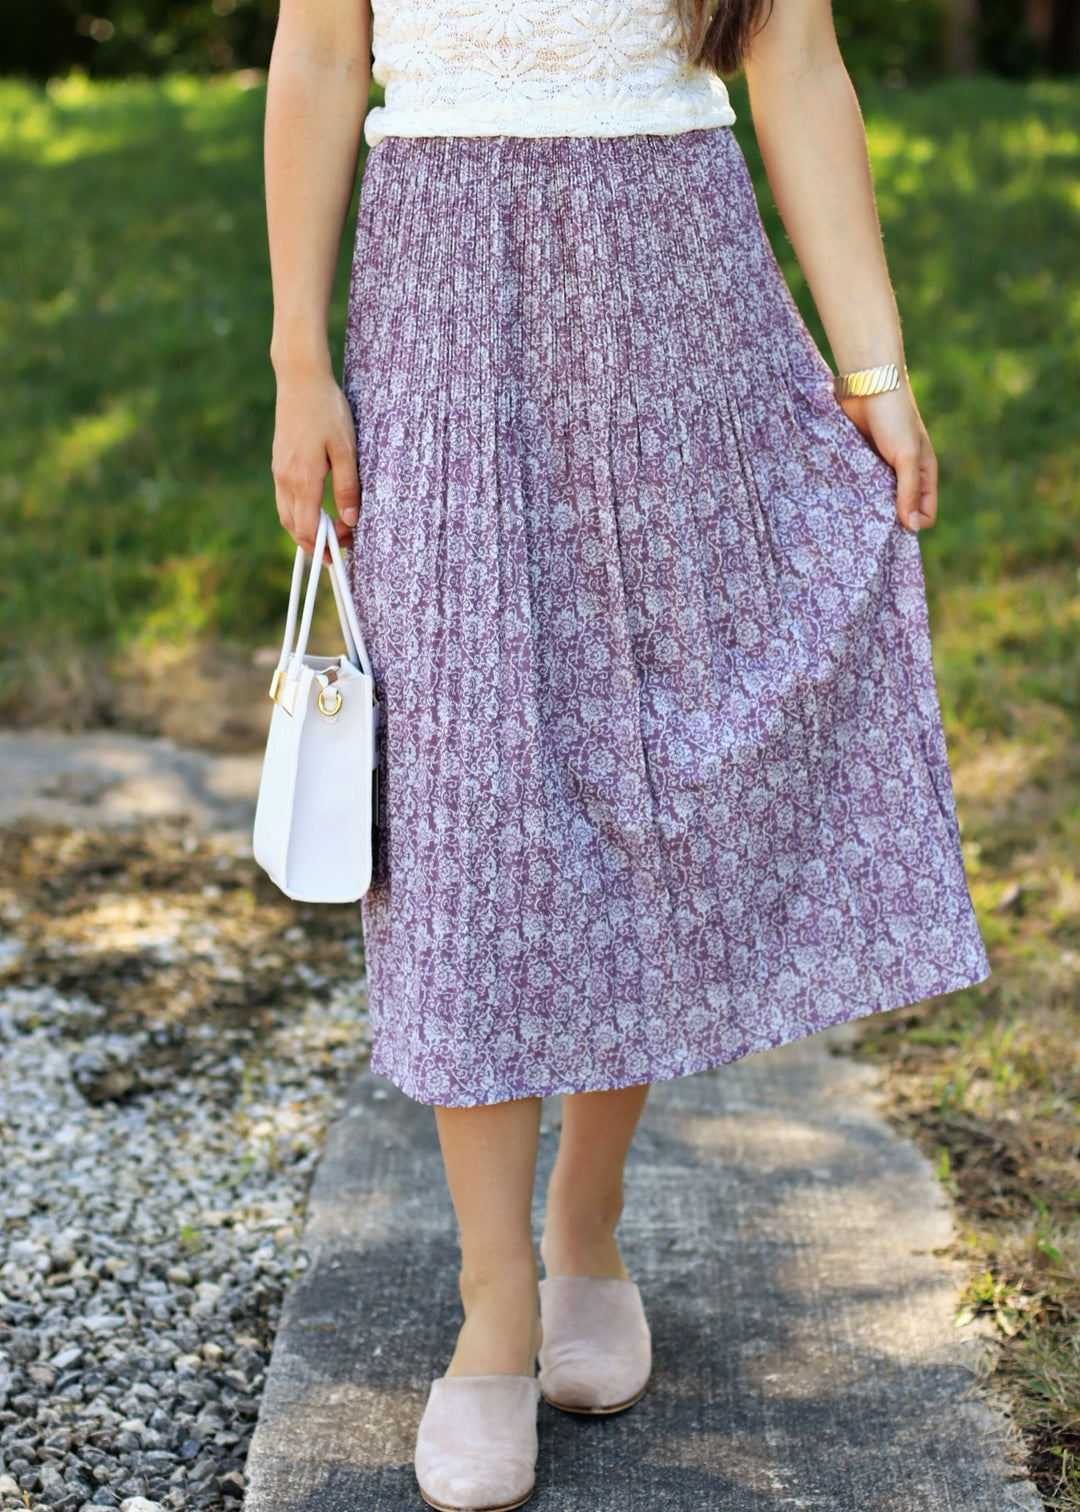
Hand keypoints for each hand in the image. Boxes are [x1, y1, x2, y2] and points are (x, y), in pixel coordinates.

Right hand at [270, 367, 360, 556]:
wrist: (300, 379)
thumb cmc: (327, 410)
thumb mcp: (346, 449)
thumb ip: (347, 487)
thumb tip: (350, 520)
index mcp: (302, 479)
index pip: (308, 528)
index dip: (324, 545)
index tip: (342, 551)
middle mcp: (285, 479)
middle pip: (294, 527)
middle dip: (315, 543)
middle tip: (340, 548)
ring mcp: (279, 471)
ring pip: (287, 515)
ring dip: (306, 531)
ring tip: (331, 535)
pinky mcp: (279, 463)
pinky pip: (285, 499)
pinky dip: (299, 514)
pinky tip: (317, 511)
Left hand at [839, 383, 936, 532]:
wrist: (868, 383)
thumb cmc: (894, 417)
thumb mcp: (906, 455)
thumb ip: (908, 490)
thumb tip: (912, 528)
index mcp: (923, 474)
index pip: (924, 514)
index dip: (912, 526)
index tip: (890, 534)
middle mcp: (904, 474)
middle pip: (898, 510)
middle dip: (886, 521)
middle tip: (866, 534)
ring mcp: (881, 469)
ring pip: (876, 499)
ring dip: (866, 508)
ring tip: (849, 520)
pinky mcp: (861, 461)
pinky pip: (858, 485)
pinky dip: (852, 493)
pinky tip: (839, 502)